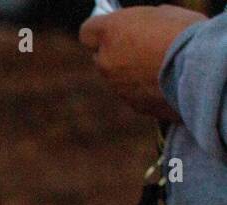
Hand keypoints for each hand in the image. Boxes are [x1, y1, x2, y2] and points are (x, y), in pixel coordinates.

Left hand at [79, 5, 206, 122]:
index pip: (88, 32)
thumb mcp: (165, 14)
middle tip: (143, 48)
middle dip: (117, 53)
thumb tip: (142, 29)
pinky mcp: (134, 106)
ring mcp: (117, 87)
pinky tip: (168, 83)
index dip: (101, 31)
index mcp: (111, 32)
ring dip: (132, 74)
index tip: (113, 29)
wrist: (202, 71)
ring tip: (162, 67)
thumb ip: (142, 24)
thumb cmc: (188, 34)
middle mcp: (107, 61)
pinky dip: (146, 90)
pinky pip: (135, 95)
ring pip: (117, 79)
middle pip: (102, 57)